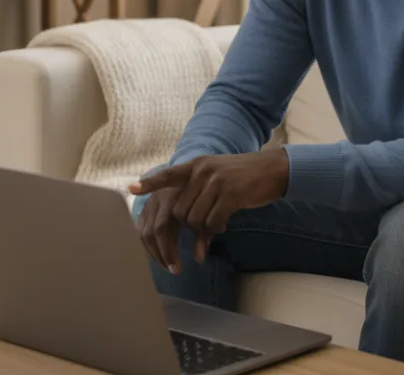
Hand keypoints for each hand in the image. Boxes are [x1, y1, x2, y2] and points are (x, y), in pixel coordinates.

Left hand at [130, 150, 289, 268]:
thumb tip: (194, 239)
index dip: (150, 183)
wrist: (273, 170)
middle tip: (205, 228)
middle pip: (181, 210)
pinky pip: (213, 221)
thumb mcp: (218, 180)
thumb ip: (201, 200)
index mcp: (197, 165)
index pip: (168, 175)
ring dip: (204, 228)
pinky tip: (225, 224)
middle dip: (189, 226)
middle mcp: (203, 171)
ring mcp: (216, 181)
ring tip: (218, 223)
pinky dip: (217, 229)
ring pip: (195, 219)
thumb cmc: (243, 179)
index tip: (130, 188)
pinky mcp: (231, 194)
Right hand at [132, 185, 201, 274]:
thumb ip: (203, 234)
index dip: (167, 251)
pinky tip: (159, 258)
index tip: (178, 269)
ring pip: (143, 234)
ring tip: (168, 266)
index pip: (163, 229)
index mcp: (172, 198)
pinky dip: (148, 248)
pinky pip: (140, 233)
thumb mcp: (205, 212)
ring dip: (154, 254)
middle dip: (163, 254)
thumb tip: (200, 259)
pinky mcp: (143, 210)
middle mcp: (156, 200)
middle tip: (174, 270)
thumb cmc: (201, 196)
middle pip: (152, 233)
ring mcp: (148, 205)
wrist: (190, 176)